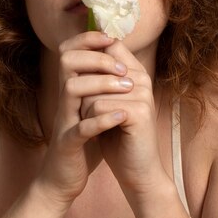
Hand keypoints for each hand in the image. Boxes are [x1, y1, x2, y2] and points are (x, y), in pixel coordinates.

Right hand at [36, 32, 133, 210]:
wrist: (63, 181)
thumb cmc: (81, 145)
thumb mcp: (90, 111)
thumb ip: (99, 89)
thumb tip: (118, 60)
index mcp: (70, 92)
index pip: (70, 52)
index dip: (88, 39)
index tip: (111, 39)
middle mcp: (64, 101)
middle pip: (66, 62)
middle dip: (96, 58)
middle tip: (121, 68)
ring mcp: (64, 121)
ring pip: (71, 89)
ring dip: (101, 84)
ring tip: (126, 88)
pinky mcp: (68, 144)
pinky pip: (81, 128)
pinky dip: (102, 120)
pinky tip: (122, 116)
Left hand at [80, 40, 174, 212]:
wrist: (137, 171)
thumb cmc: (119, 138)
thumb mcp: (107, 104)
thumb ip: (99, 80)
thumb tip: (75, 55)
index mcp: (136, 74)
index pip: (109, 45)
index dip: (90, 59)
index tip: (83, 83)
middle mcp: (141, 80)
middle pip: (95, 70)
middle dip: (84, 94)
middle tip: (90, 115)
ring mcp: (142, 94)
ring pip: (93, 90)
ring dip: (86, 111)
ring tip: (98, 125)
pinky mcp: (138, 112)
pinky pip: (98, 106)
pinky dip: (92, 122)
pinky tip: (103, 133)